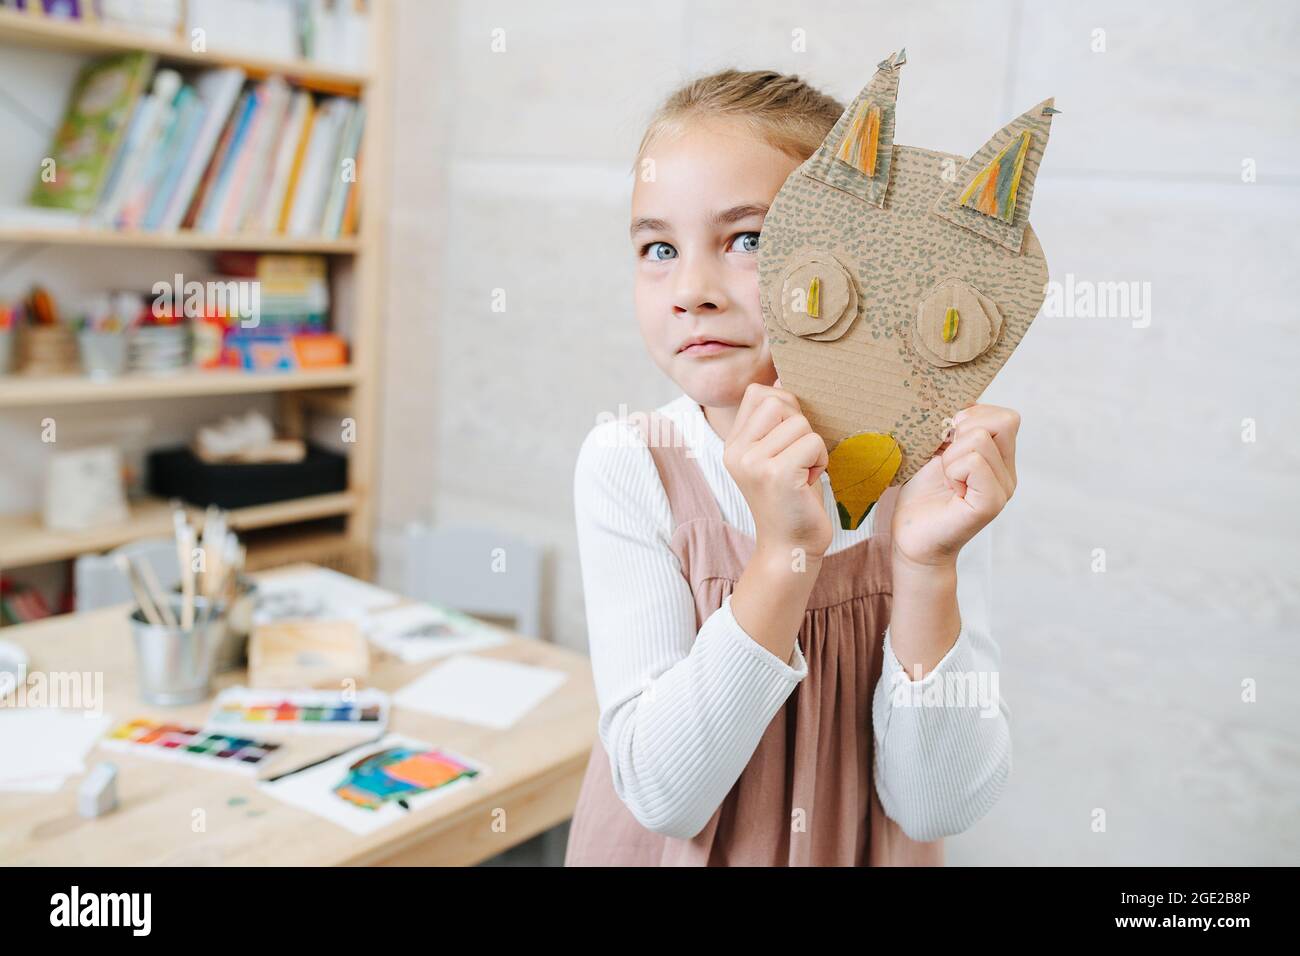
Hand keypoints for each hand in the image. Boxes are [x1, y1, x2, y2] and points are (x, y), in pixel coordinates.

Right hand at [723, 380, 832, 559]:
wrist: (790, 548)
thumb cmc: (791, 499)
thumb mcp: (777, 454)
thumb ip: (776, 420)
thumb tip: (782, 375)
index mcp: (733, 444)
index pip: (758, 393)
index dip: (784, 406)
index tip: (789, 439)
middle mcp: (737, 451)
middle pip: (779, 401)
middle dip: (800, 425)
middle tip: (798, 458)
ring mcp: (753, 462)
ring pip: (800, 422)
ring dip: (813, 446)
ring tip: (803, 472)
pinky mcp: (777, 474)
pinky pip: (813, 442)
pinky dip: (820, 460)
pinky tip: (809, 481)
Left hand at [891, 403, 1019, 568]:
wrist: (911, 539)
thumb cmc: (920, 496)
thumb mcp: (935, 451)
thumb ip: (954, 428)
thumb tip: (963, 402)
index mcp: (999, 458)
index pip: (1005, 416)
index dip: (973, 416)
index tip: (947, 438)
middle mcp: (1008, 472)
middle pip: (1003, 420)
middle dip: (963, 430)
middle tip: (945, 458)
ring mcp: (1003, 489)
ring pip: (981, 439)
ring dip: (951, 455)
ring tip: (945, 478)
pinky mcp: (991, 503)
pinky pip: (974, 463)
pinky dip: (953, 470)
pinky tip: (949, 489)